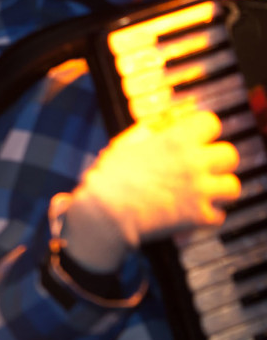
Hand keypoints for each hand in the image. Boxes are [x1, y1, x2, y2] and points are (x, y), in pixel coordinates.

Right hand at [62, 110, 239, 271]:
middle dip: (218, 160)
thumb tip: (161, 126)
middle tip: (203, 166)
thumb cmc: (111, 176)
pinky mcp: (199, 216)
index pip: (211, 123)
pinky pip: (220, 215)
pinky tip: (195, 211)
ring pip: (233, 186)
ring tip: (205, 191)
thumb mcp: (125, 143)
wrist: (107, 211)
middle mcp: (194, 163)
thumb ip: (148, 131)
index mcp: (177, 140)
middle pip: (230, 155)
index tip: (197, 137)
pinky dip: (210, 214)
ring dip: (220, 188)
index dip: (203, 130)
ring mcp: (200, 191)